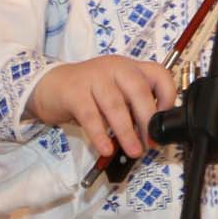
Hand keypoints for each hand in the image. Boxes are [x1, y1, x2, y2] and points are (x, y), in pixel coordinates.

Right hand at [23, 56, 176, 159]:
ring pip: (115, 105)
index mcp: (130, 67)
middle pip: (139, 90)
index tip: (164, 120)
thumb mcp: (117, 91)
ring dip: (127, 132)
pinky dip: (100, 135)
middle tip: (151, 141)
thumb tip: (152, 132)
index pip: (159, 74)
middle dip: (148, 119)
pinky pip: (90, 116)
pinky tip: (106, 149)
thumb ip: (134, 105)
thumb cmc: (89, 92)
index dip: (167, 96)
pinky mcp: (74, 92)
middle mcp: (115, 68)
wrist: (49, 85)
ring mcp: (94, 78)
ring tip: (134, 150)